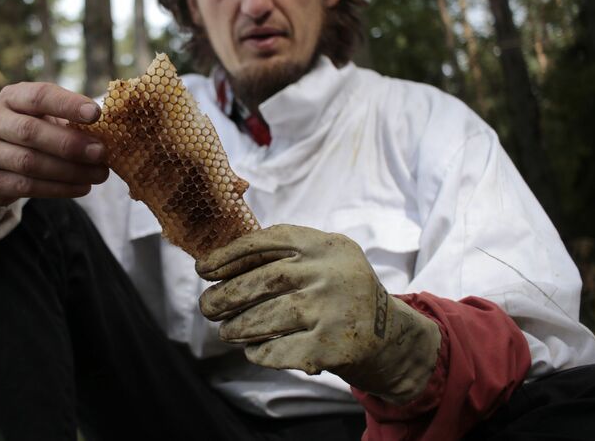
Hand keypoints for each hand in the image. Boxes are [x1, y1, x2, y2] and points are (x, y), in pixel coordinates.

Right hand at [0, 82, 108, 207]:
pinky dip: (60, 189)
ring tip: (99, 174)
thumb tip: (110, 131)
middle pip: (31, 132)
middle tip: (101, 152)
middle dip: (71, 143)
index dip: (68, 104)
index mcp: (11, 97)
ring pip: (30, 163)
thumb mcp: (43, 117)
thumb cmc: (30, 132)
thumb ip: (69, 120)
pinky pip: (28, 187)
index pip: (39, 96)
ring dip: (70, 170)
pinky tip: (83, 187)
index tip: (96, 114)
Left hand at [197, 224, 440, 404]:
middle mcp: (331, 273)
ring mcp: (333, 310)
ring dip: (237, 327)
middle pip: (262, 281)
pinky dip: (259, 352)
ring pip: (266, 318)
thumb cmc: (338, 293)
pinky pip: (279, 350)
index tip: (202, 269)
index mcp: (325, 244)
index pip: (266, 241)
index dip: (228, 255)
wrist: (391, 336)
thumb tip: (216, 265)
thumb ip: (281, 256)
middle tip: (206, 306)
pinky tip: (252, 350)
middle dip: (225, 295)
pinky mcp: (333, 347)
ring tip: (225, 331)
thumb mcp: (322, 260)